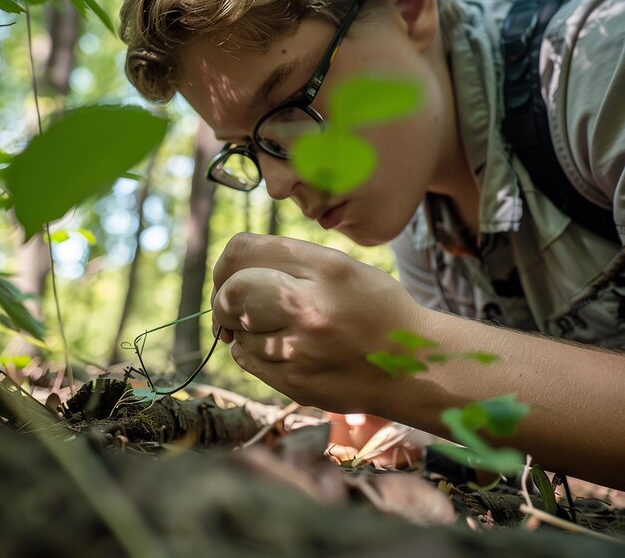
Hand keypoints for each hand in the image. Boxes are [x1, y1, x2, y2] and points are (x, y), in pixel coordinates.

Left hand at [211, 232, 423, 413]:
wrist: (412, 365)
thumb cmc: (376, 309)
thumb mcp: (342, 267)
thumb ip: (289, 261)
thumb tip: (232, 273)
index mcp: (325, 268)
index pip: (243, 251)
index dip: (227, 263)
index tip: (230, 274)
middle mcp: (310, 307)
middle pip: (231, 293)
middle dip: (223, 297)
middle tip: (232, 304)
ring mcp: (301, 350)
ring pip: (236, 331)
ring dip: (243, 328)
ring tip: (275, 327)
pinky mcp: (296, 383)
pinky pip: (247, 360)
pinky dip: (251, 351)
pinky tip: (278, 346)